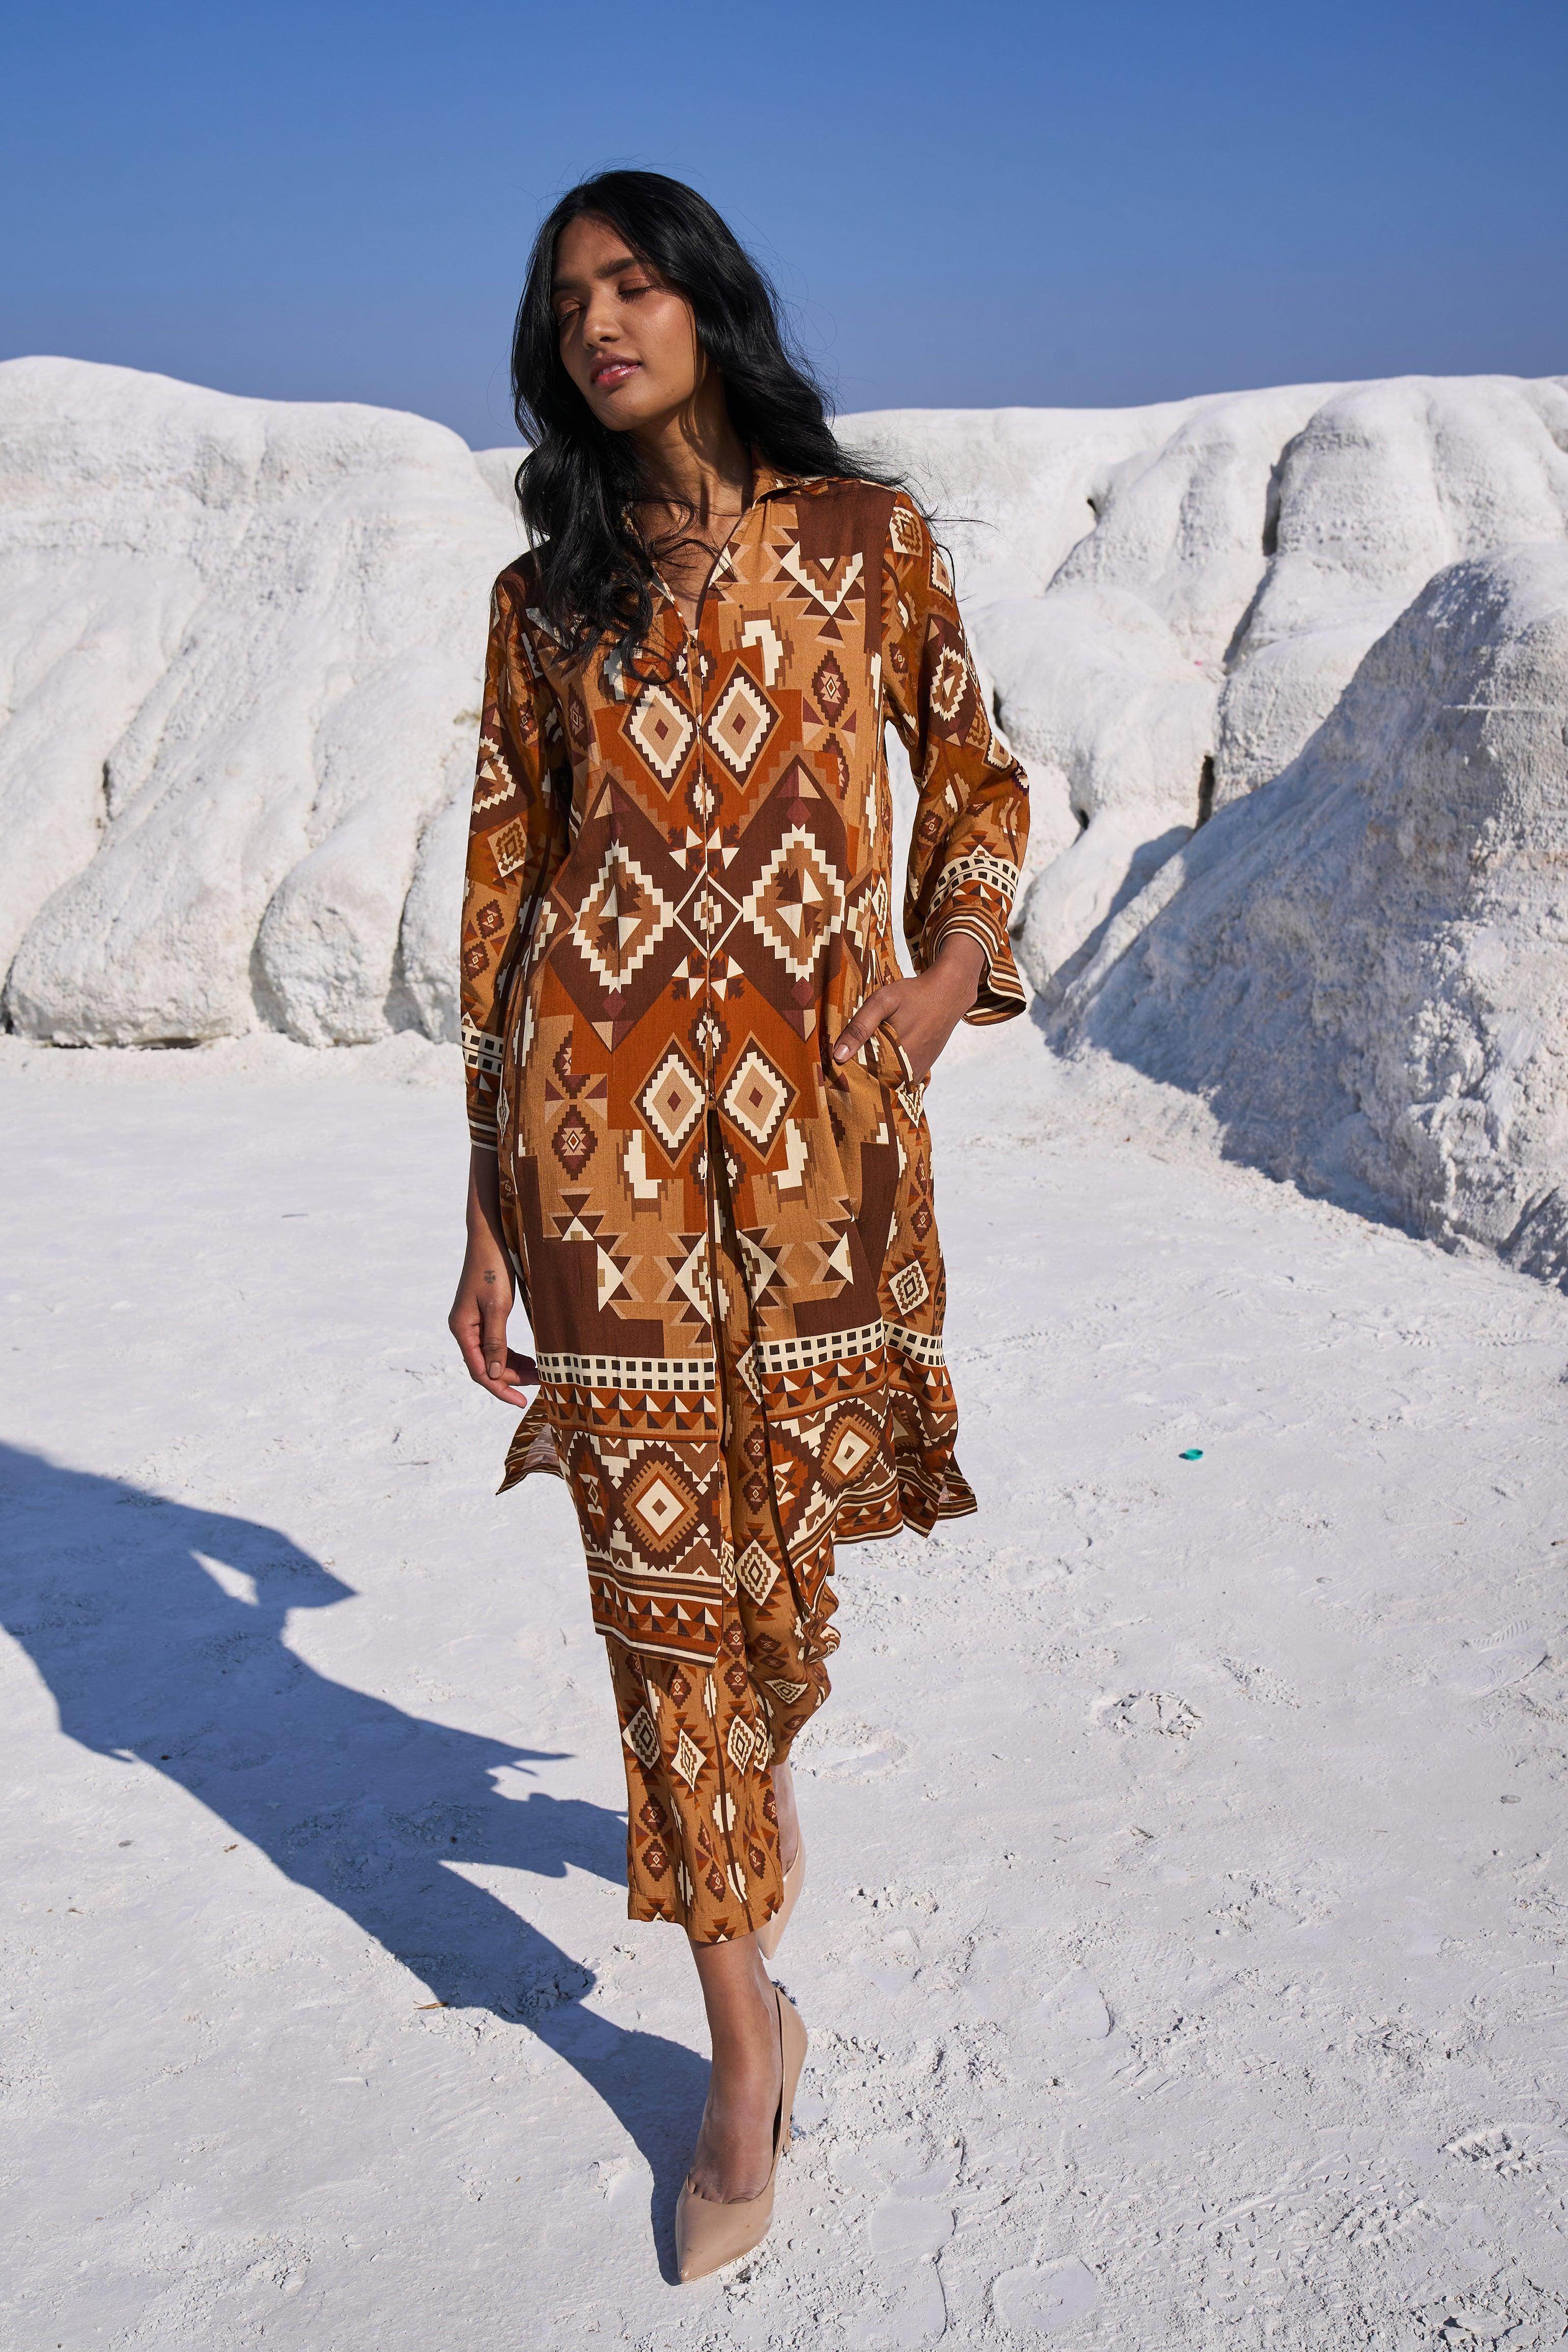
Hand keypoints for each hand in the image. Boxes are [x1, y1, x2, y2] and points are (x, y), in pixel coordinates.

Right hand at [449, 1147, 538, 1406]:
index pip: (479, 1370)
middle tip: (543, 1383)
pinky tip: (531, 1358)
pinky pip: (496, 1342)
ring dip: (514, 1367)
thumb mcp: (498, 1305)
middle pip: (486, 1366)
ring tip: (542, 1373)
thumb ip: (496, 1341)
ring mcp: (472, 1321)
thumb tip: (494, 1375)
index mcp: (462, 1328)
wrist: (490, 1235)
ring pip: (492, 1355)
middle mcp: (464, 1328)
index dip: (499, 1388)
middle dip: (512, 1378)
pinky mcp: (483, 1313)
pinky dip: (511, 1353)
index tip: (521, 1402)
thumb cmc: (494, 1266)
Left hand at [831, 936, 985, 1082]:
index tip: (836, 1068)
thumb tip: (838, 1056)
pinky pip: (900, 1079)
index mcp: (897, 1056)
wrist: (949, 993)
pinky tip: (881, 1058)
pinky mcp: (923, 1068)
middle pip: (876, 1083)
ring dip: (874, 1075)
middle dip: (860, 1076)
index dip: (848, 1073)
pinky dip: (888, 1073)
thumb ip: (860, 1027)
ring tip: (862, 1061)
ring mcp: (918, 1071)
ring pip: (888, 1082)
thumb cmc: (914, 994)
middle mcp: (910, 1070)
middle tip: (845, 1065)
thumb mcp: (882, 1002)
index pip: (863, 1077)